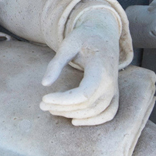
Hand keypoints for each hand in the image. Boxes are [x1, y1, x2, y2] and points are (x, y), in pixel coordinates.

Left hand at [40, 7, 120, 126]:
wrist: (103, 34)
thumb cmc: (84, 37)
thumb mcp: (68, 44)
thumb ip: (56, 63)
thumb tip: (44, 84)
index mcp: (101, 68)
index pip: (83, 94)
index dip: (62, 100)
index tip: (44, 98)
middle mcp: (110, 83)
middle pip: (86, 105)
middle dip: (62, 108)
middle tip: (42, 104)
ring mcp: (114, 90)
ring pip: (95, 112)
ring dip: (72, 114)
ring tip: (53, 110)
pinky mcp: (113, 94)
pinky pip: (108, 114)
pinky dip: (93, 121)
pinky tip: (74, 121)